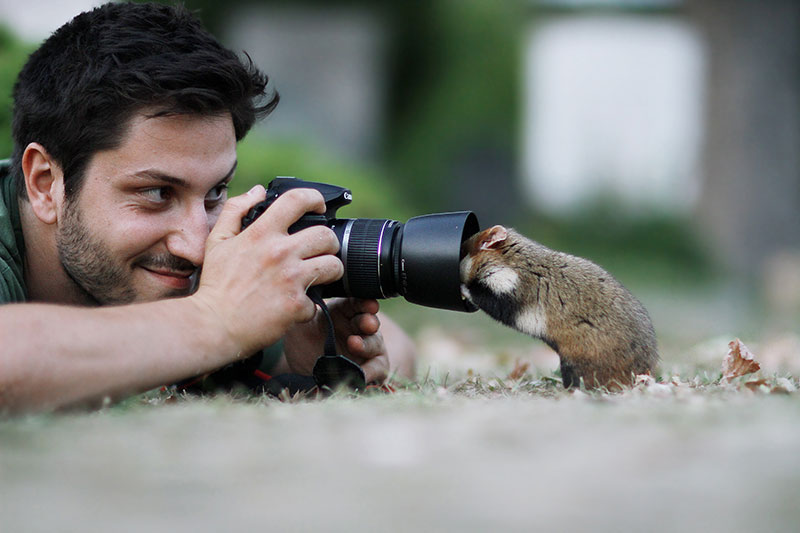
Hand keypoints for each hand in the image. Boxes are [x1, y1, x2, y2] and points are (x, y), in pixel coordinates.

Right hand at [191, 185, 343, 356]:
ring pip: (333, 266)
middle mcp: (279, 253)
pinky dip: (309, 306)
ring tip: (318, 276)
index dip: (314, 199)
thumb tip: (258, 191)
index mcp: (261, 233)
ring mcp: (290, 279)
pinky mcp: (296, 305)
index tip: (319, 207)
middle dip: (329, 242)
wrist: (213, 325)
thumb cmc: (216, 285)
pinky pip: (318, 302)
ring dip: (330, 271)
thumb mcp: (217, 241)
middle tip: (321, 251)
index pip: (297, 200)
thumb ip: (236, 210)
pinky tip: (295, 305)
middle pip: (326, 235)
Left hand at [283, 298, 388, 383]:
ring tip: (354, 344)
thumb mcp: (298, 322)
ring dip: (367, 344)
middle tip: (367, 324)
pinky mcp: (369, 368)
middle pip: (370, 322)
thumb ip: (302, 314)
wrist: (301, 365)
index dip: (365, 303)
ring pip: (374, 344)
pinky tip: (361, 373)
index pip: (359, 302)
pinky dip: (371, 371)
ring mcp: (366, 348)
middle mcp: (359, 327)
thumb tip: (301, 306)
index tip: (369, 305)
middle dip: (369, 322)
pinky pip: (376, 369)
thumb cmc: (303, 337)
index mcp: (345, 310)